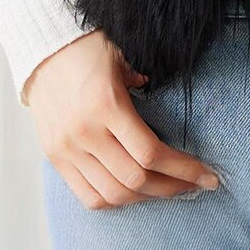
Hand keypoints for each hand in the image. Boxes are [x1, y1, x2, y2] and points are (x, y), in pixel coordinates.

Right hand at [25, 30, 222, 209]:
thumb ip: (146, 83)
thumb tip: (164, 106)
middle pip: (136, 180)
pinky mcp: (56, 158)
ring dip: (148, 197)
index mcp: (107, 106)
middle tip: (197, 185)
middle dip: (173, 187)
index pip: (151, 153)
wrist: (42, 50)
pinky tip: (136, 193)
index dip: (184, 169)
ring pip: (113, 194)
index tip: (207, 176)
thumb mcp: (124, 58)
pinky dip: (115, 201)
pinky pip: (87, 195)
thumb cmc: (89, 49)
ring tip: (171, 190)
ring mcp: (67, 149)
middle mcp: (85, 133)